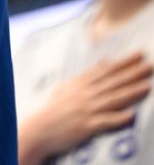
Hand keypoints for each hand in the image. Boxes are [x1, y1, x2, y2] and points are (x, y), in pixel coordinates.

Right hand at [19, 52, 152, 164]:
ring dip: (132, 92)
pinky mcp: (86, 126)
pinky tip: (131, 115)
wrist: (40, 128)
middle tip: (149, 66)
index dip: (124, 62)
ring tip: (147, 86)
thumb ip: (87, 76)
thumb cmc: (54, 108)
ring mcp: (86, 109)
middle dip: (133, 73)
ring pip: (113, 99)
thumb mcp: (68, 86)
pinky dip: (118, 118)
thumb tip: (103, 63)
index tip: (139, 55)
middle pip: (113, 82)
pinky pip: (105, 122)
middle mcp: (86, 94)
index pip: (107, 70)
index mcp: (82, 84)